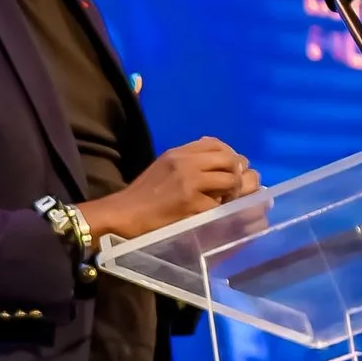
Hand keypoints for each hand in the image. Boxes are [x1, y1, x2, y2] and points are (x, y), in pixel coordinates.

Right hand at [92, 138, 259, 241]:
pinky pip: (219, 205)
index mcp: (178, 152)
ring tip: (226, 203)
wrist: (123, 214)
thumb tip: (220, 160)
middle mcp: (185, 162)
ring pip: (230, 179)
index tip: (231, 170)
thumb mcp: (164, 167)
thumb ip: (187, 161)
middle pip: (229, 159)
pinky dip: (220, 212)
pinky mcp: (191, 204)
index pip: (216, 143)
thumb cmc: (143, 195)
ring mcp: (189, 182)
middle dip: (238, 174)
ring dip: (234, 193)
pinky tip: (213, 217)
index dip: (230, 155)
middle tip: (235, 189)